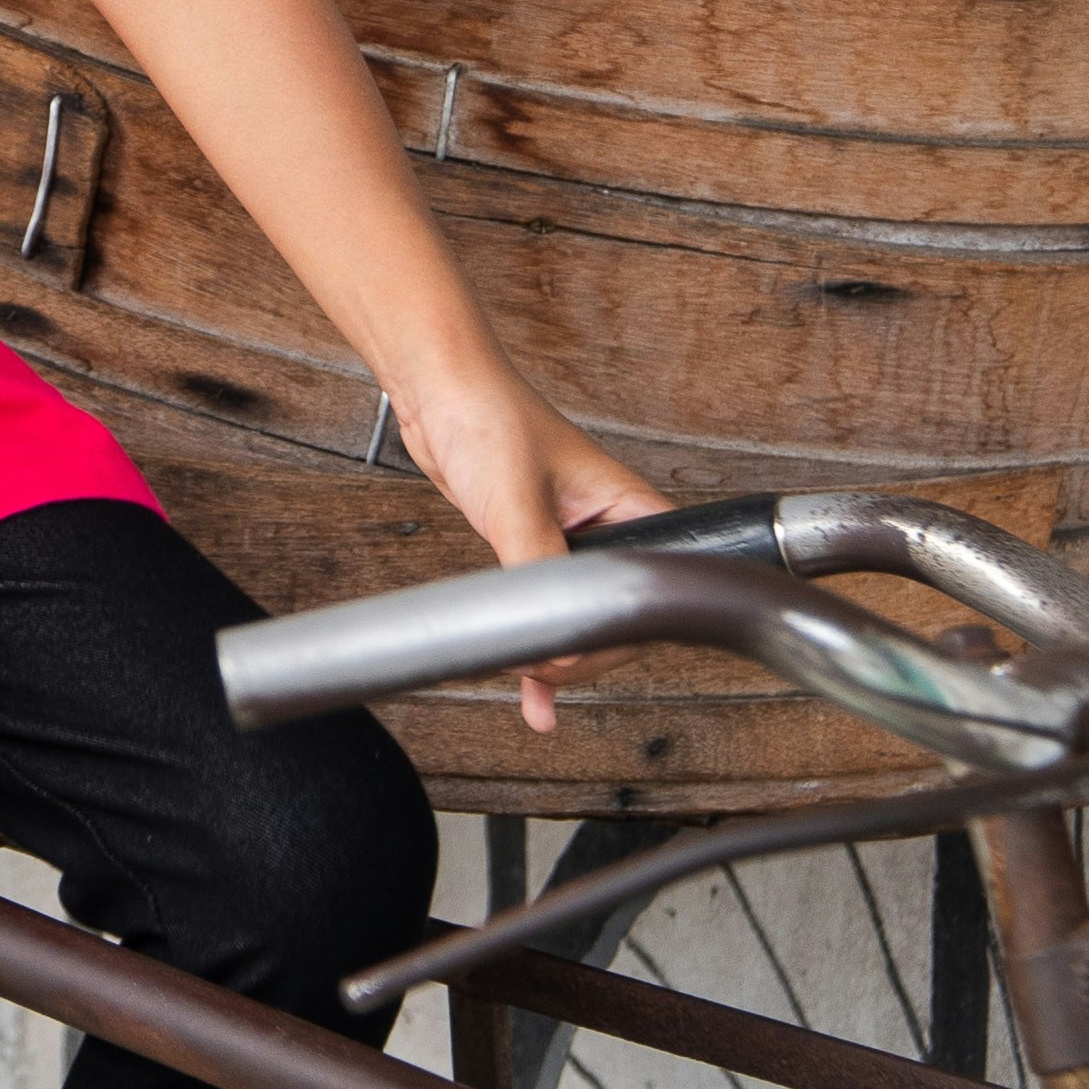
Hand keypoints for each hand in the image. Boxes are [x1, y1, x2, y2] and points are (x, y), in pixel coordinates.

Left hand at [386, 359, 664, 733]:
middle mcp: (608, 527)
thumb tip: (553, 635)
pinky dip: (538, 651)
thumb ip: (539, 571)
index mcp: (631, 509)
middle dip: (580, 648)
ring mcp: (568, 540)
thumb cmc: (489, 417)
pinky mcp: (530, 547)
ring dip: (556, 655)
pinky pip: (543, 609)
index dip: (617, 630)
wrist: (437, 391)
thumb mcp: (517, 502)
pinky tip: (532, 697)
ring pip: (577, 617)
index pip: (650, 588)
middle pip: (615, 614)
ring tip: (529, 680)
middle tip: (541, 664)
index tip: (578, 648)